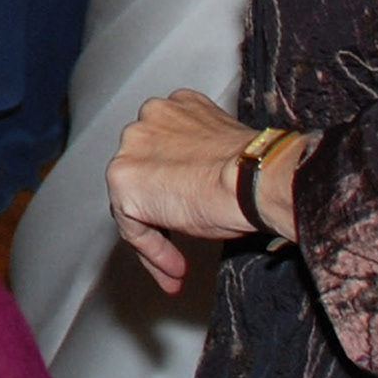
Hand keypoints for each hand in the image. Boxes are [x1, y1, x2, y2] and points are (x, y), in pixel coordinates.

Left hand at [108, 88, 294, 293]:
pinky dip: (152, 251)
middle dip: (161, 213)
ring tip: (177, 268)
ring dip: (155, 239)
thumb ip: (201, 161)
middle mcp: (148, 119)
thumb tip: (202, 186)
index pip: (164, 154)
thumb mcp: (224, 156)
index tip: (193, 210)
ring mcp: (132, 147)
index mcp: (176, 109)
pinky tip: (174, 267)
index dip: (177, 188)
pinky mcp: (123, 179)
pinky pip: (132, 225)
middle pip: (146, 176)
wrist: (253, 177)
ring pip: (134, 201)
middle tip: (181, 247)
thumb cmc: (254, 170)